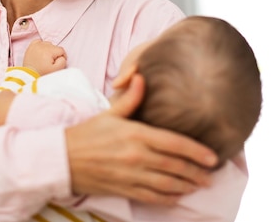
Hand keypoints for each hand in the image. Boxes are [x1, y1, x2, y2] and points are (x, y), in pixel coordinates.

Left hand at [23, 40, 66, 75]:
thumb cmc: (42, 74)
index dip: (62, 57)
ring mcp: (35, 45)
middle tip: (50, 63)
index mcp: (49, 51)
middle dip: (55, 54)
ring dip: (48, 50)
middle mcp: (42, 46)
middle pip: (54, 47)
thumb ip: (63, 61)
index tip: (58, 63)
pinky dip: (41, 46)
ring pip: (47, 44)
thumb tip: (61, 56)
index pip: (61, 50)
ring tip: (45, 59)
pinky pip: (39, 42)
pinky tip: (41, 52)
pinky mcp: (30, 47)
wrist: (29, 76)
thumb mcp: (56, 70)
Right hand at [65, 74, 217, 204]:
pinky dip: (167, 198)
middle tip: (211, 176)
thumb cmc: (86, 134)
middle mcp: (136, 155)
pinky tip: (177, 196)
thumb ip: (130, 98)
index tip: (213, 157)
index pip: (173, 143)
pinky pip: (151, 196)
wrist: (61, 159)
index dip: (196, 151)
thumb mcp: (109, 113)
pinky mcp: (123, 189)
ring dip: (186, 186)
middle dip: (196, 172)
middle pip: (175, 165)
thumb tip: (142, 76)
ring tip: (200, 186)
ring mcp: (130, 175)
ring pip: (166, 184)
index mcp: (135, 133)